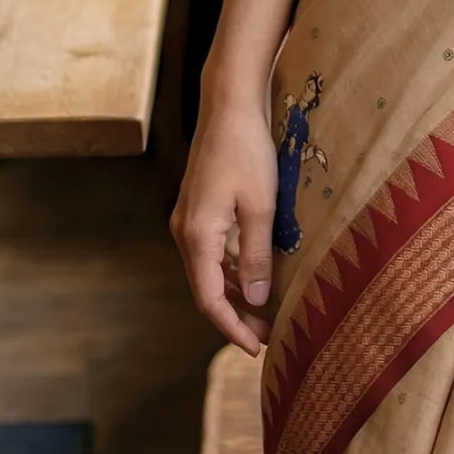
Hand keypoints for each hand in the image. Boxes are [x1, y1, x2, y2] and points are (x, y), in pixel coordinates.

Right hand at [171, 96, 278, 353]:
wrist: (228, 105)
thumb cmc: (247, 151)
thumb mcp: (260, 206)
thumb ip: (257, 255)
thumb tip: (259, 299)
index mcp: (196, 236)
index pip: (210, 299)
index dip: (232, 328)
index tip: (256, 348)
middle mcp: (185, 232)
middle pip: (208, 288)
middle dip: (236, 315)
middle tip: (268, 335)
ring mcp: (190, 220)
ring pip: (211, 270)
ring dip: (237, 292)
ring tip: (268, 312)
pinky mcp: (200, 207)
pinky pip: (215, 250)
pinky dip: (235, 269)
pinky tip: (258, 275)